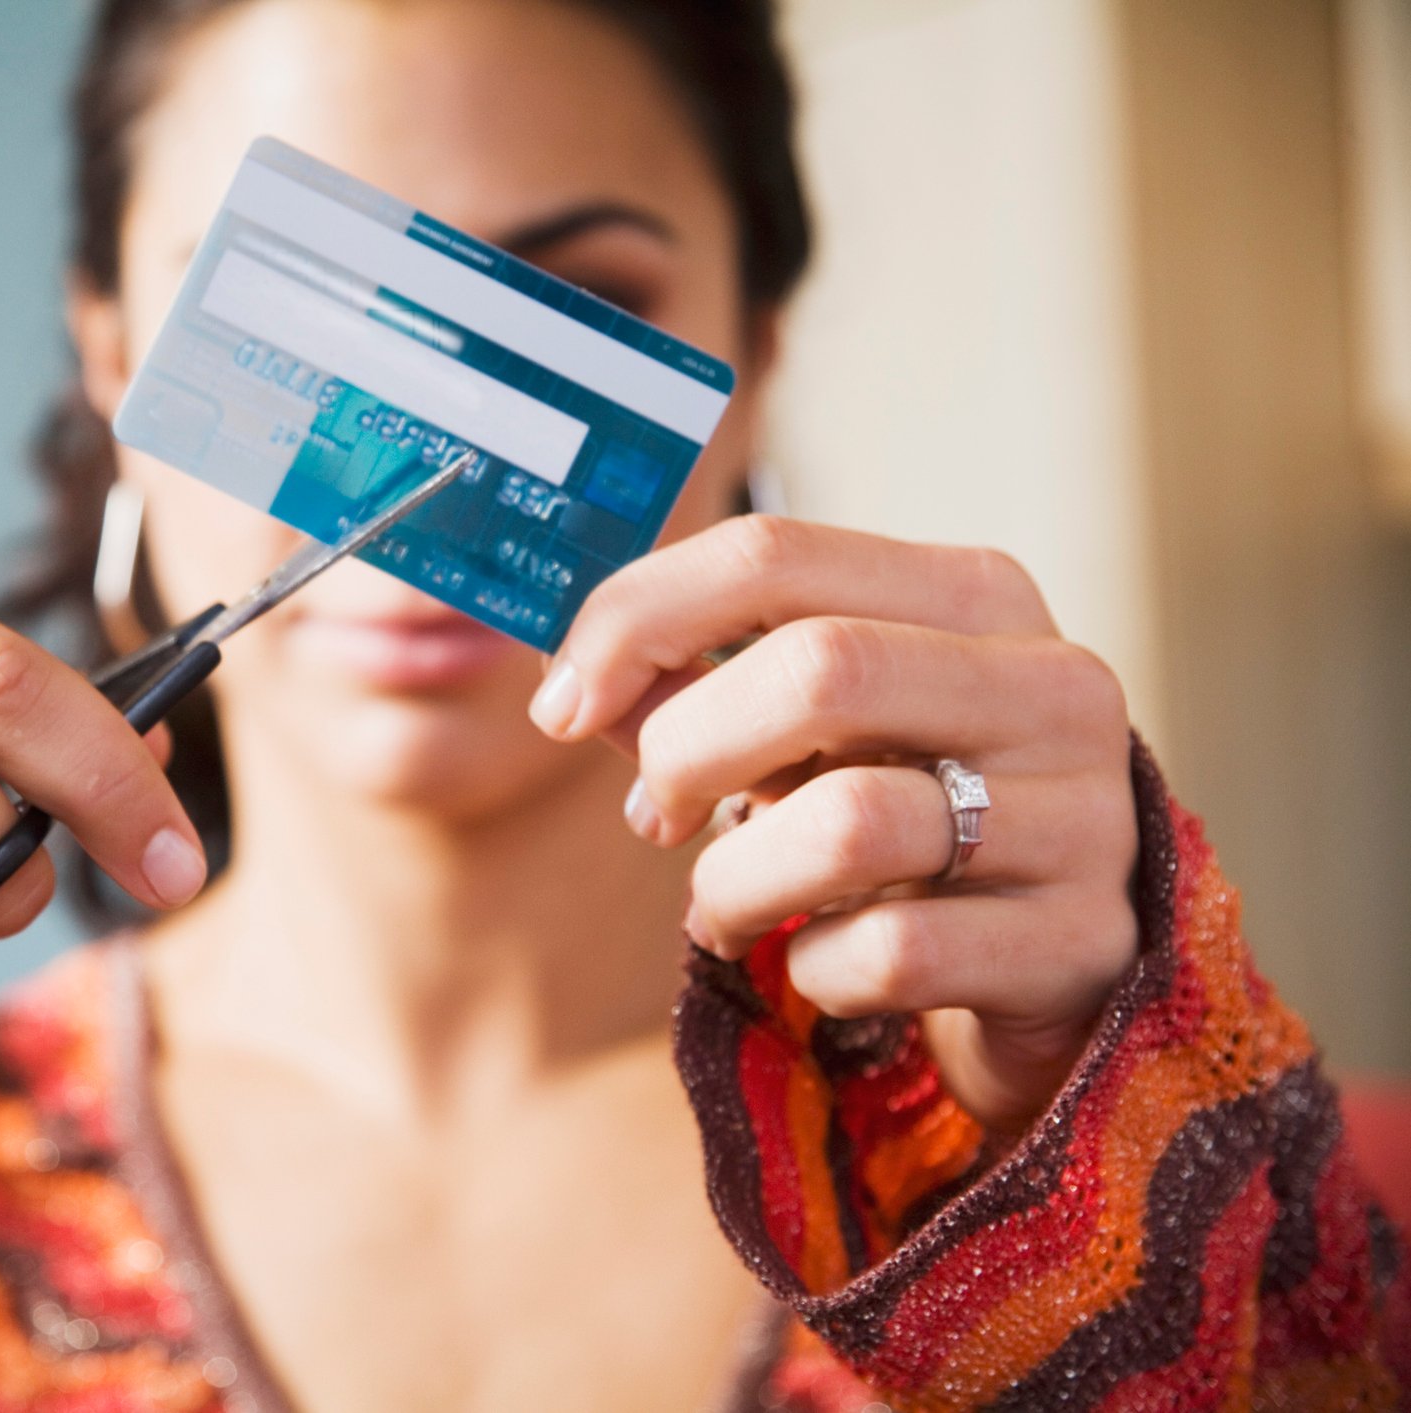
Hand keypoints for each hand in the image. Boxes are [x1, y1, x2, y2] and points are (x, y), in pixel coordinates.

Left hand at [533, 516, 1138, 1133]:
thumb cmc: (911, 819)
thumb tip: (570, 685)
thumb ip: (701, 692)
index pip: (774, 556)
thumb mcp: (818, 735)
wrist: (1069, 967)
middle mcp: (1050, 685)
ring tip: (724, 907)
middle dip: (687, 749)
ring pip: (847, 824)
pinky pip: (889, 953)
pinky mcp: (1084, 944)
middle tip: (655, 814)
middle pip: (817, 670)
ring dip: (736, 882)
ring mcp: (1085, 816)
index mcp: (975, 596)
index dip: (637, 619)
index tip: (559, 700)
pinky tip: (823, 965)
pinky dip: (814, 969)